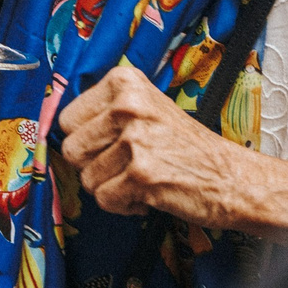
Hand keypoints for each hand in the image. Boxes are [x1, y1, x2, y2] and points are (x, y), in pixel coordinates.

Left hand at [57, 62, 287, 238]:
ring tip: (143, 177)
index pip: (68, 118)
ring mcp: (135, 141)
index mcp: (124, 83)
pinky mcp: (141, 175)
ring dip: (111, 187)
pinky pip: (104, 199)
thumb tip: (57, 128)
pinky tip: (149, 193)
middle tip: (128, 165)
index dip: (86, 140)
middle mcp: (127, 106)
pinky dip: (124, 205)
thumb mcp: (146, 108)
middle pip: (72, 149)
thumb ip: (105, 111)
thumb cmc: (185, 145)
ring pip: (86, 178)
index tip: (110, 145)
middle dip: (95, 166)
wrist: (230, 177)